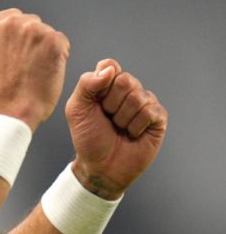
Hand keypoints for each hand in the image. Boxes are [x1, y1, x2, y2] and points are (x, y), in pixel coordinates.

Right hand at [0, 8, 69, 130]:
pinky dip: (58, 56)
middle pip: (33, 23)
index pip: (16, 18)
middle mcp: (12, 23)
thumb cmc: (2, 88)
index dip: (19, 39)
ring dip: (45, 49)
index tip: (17, 54)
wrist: (12, 107)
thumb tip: (9, 31)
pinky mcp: (52, 41)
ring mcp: (33, 30)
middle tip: (25, 65)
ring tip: (34, 70)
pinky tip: (45, 71)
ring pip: (48, 33)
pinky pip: (62, 42)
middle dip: (32, 42)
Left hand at [65, 59, 167, 199]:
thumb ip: (86, 84)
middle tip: (107, 119)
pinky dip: (136, 127)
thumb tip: (109, 69)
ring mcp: (145, 102)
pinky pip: (150, 111)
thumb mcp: (76, 110)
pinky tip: (132, 134)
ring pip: (137, 97)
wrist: (101, 167)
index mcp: (106, 84)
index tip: (96, 102)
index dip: (102, 84)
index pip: (110, 65)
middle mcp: (128, 90)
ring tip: (119, 129)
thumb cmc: (88, 138)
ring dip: (122, 118)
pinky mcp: (158, 117)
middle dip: (111, 104)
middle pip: (125, 80)